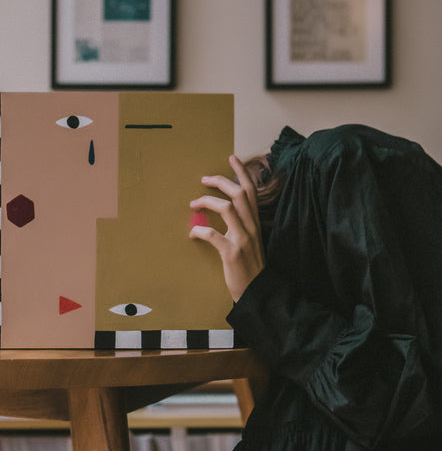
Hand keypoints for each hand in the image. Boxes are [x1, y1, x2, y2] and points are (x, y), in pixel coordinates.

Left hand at [189, 155, 264, 301]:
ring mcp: (243, 240)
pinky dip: (200, 231)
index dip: (241, 173)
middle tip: (203, 179)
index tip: (231, 158)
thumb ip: (239, 226)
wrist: (258, 292)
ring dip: (207, 202)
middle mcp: (251, 228)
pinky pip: (213, 235)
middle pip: (238, 194)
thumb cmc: (250, 268)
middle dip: (220, 181)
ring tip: (193, 204)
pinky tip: (192, 232)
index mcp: (255, 223)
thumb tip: (221, 212)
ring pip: (228, 208)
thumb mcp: (249, 242)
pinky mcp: (232, 253)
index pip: (251, 191)